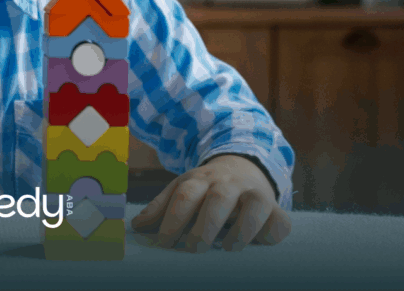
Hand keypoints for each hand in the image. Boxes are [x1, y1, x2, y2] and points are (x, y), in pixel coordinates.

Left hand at [131, 154, 291, 252]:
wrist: (242, 166)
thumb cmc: (206, 187)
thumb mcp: (182, 189)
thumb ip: (161, 207)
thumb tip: (137, 227)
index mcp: (199, 179)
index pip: (184, 195)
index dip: (172, 219)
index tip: (163, 243)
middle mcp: (227, 183)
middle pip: (217, 199)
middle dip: (205, 226)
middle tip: (193, 249)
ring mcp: (253, 193)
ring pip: (254, 207)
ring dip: (241, 231)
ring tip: (227, 249)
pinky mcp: (275, 207)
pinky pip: (279, 220)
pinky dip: (272, 233)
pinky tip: (260, 244)